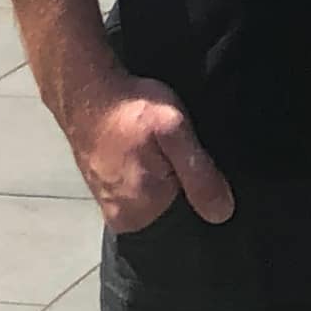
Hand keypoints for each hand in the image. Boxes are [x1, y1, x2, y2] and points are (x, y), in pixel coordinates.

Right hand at [58, 64, 236, 233]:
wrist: (88, 91)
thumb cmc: (131, 108)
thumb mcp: (174, 132)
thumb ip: (199, 175)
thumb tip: (222, 213)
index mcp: (140, 214)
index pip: (187, 219)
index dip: (198, 191)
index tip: (191, 162)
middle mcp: (121, 217)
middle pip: (170, 208)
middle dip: (179, 182)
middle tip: (172, 149)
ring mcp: (109, 203)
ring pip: (154, 196)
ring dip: (162, 174)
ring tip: (157, 148)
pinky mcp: (103, 188)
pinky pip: (137, 187)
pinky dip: (145, 170)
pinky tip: (144, 150)